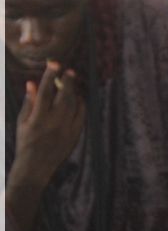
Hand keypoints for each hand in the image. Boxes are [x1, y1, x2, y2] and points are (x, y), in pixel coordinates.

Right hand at [12, 62, 85, 183]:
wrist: (36, 167)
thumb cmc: (25, 142)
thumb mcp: (22, 122)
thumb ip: (29, 102)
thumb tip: (32, 82)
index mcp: (38, 118)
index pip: (46, 91)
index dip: (50, 75)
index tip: (54, 63)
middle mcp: (54, 123)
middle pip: (65, 96)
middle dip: (68, 81)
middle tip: (69, 71)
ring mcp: (67, 129)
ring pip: (75, 104)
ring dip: (75, 91)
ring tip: (72, 83)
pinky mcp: (75, 135)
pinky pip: (82, 115)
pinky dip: (81, 105)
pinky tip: (78, 98)